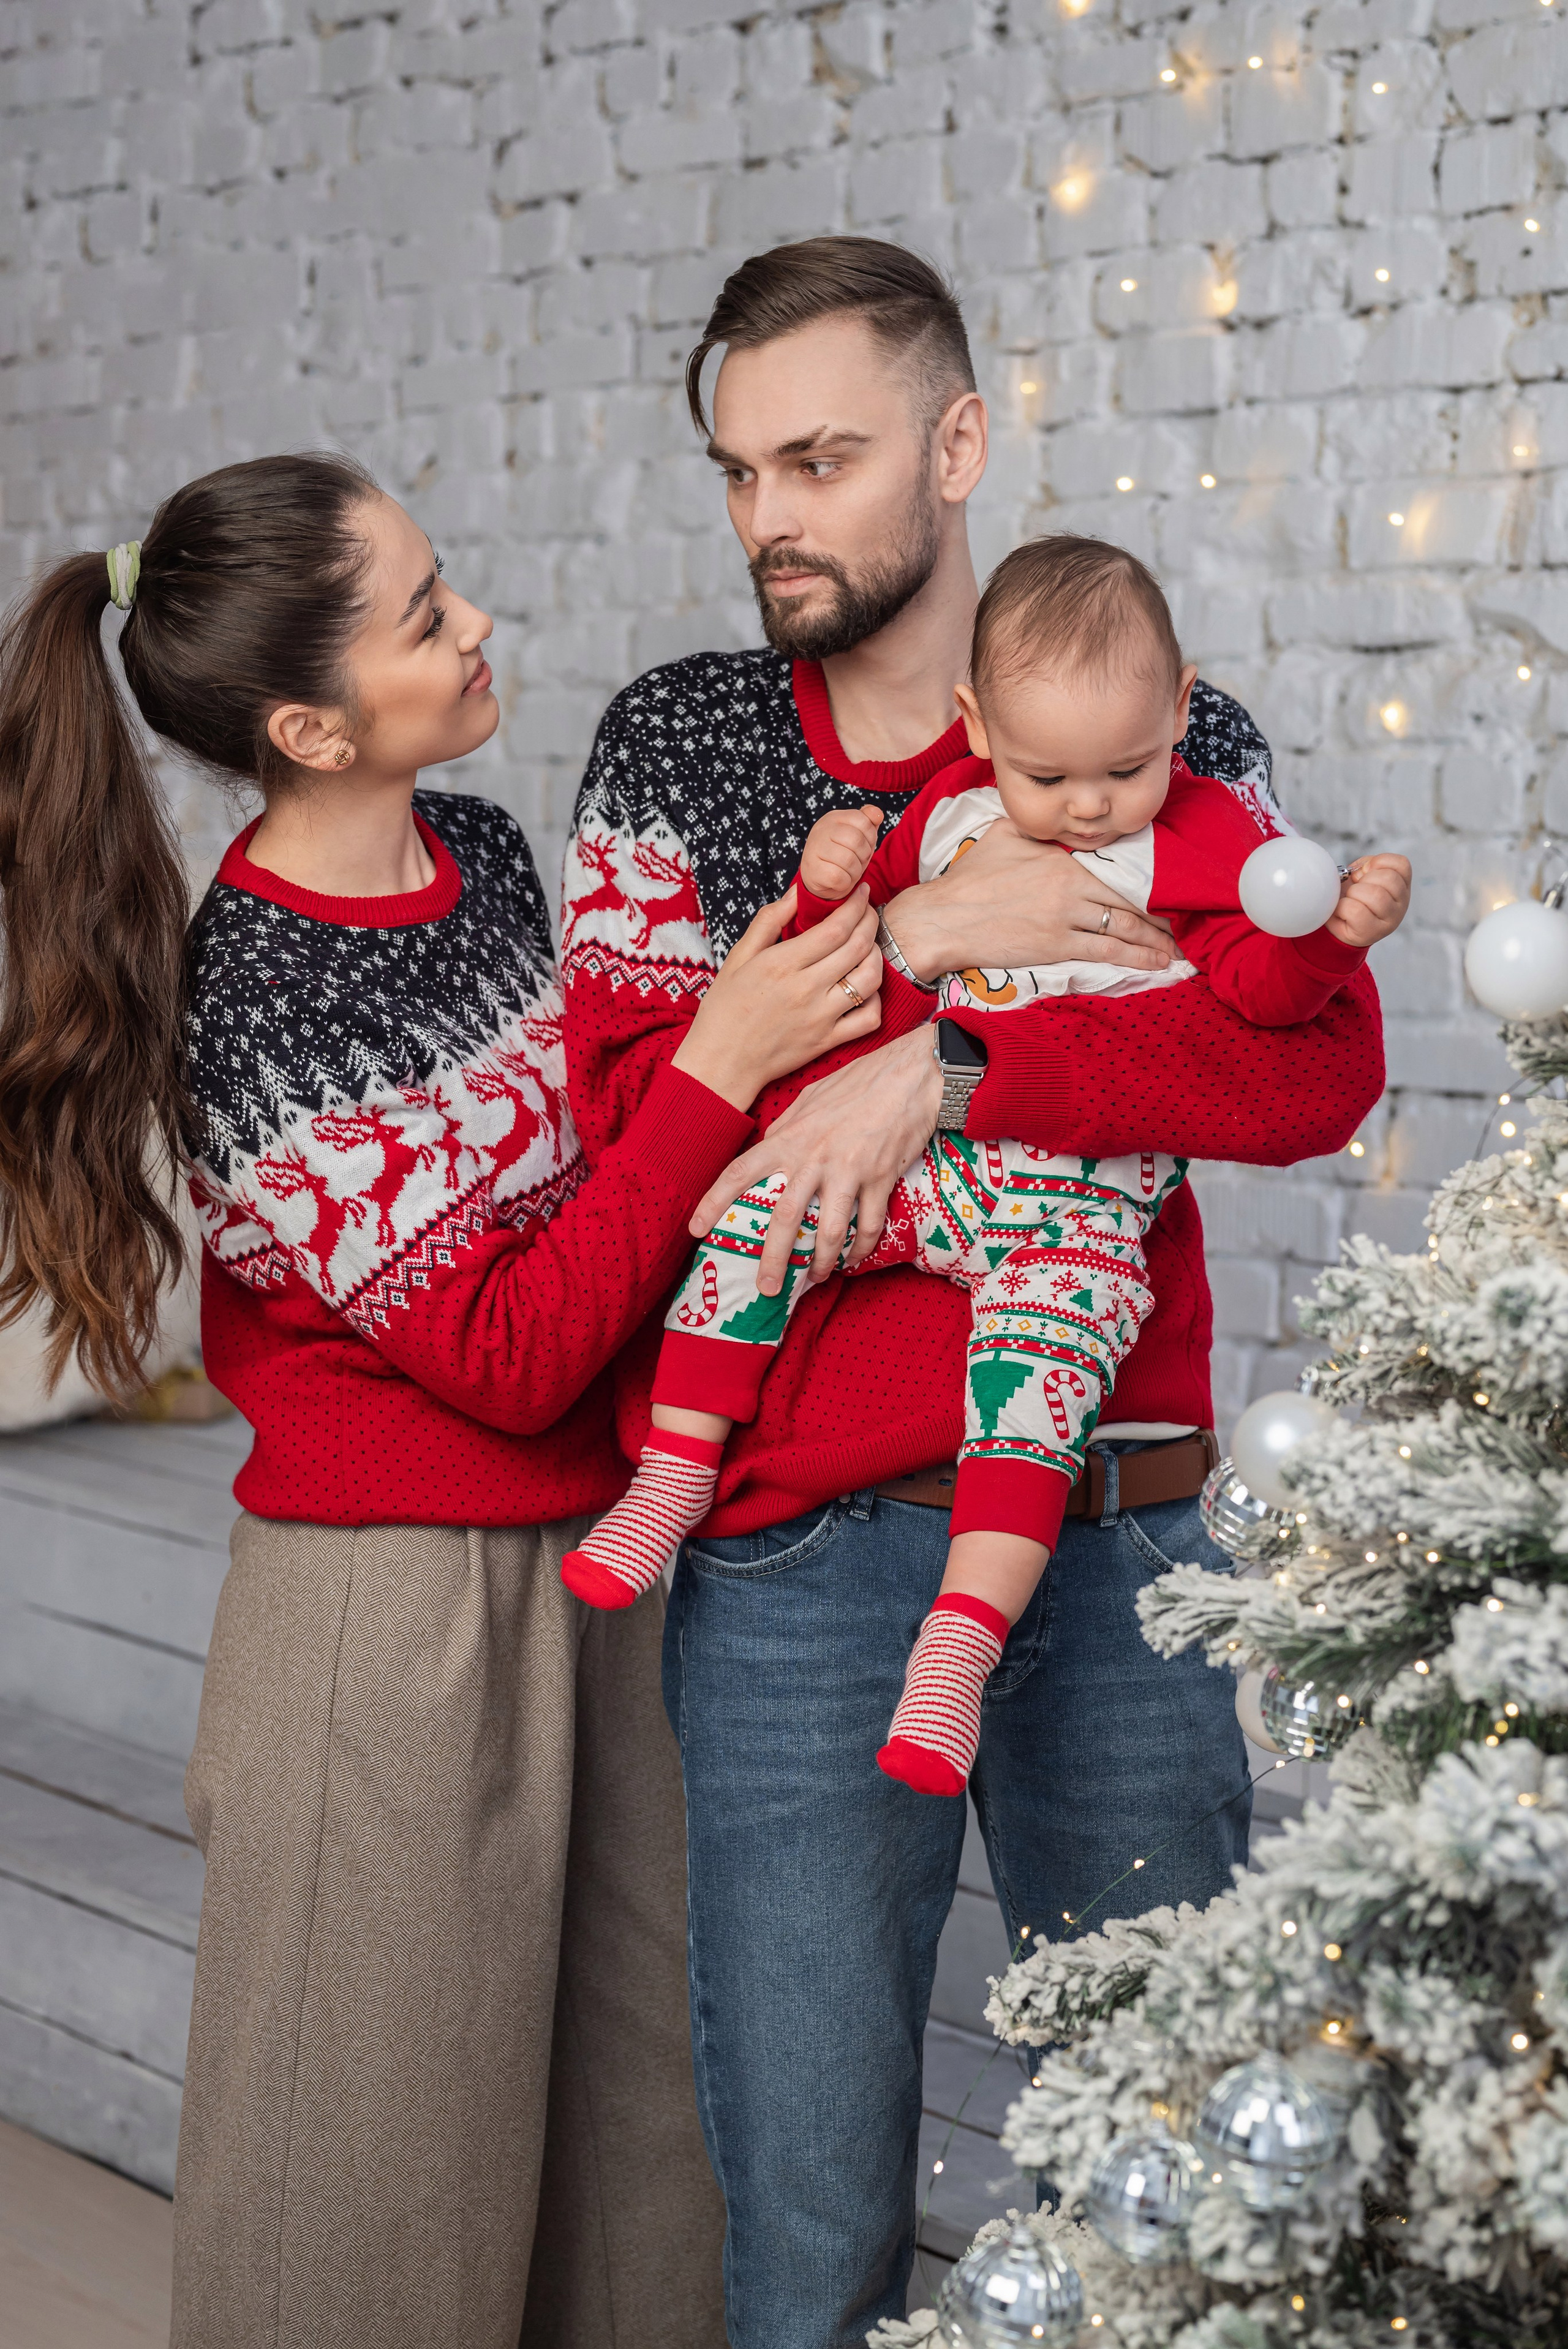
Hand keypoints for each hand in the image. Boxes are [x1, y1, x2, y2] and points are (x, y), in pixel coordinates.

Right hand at [671, 886, 882, 1110]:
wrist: (720, 1063)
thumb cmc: (725, 1009)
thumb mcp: (738, 958)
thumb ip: (769, 921)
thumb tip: (797, 892)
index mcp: (781, 964)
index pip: (835, 927)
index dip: (855, 905)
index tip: (860, 892)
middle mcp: (805, 989)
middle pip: (857, 947)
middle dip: (870, 921)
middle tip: (868, 911)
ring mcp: (820, 1017)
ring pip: (869, 979)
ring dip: (876, 957)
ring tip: (868, 946)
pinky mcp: (828, 1041)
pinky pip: (868, 1019)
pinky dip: (875, 1000)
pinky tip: (865, 989)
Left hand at [688, 1026, 940, 1292]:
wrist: (911, 1074)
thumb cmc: (860, 1082)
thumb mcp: (811, 1097)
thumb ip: (786, 1127)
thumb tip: (768, 1144)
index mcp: (788, 1136)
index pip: (740, 1172)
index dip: (714, 1202)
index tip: (696, 1229)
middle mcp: (812, 1157)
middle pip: (782, 1217)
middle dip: (771, 1259)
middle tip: (765, 1288)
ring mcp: (847, 1170)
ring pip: (827, 1231)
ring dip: (821, 1262)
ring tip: (815, 1278)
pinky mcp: (880, 1179)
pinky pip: (868, 1226)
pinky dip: (860, 1249)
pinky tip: (854, 1259)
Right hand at [799, 806, 882, 901]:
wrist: (819, 879)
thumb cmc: (842, 855)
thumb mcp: (858, 836)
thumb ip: (868, 821)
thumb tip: (878, 815)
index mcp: (834, 818)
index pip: (863, 821)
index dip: (871, 837)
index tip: (864, 846)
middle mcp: (821, 830)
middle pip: (856, 840)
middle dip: (863, 856)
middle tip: (857, 862)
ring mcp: (814, 849)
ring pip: (849, 860)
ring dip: (855, 872)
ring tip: (848, 872)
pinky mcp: (813, 870)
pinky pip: (839, 877)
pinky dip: (845, 883)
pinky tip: (839, 881)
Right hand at [881, 818, 1175, 981]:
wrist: (944, 918)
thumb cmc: (970, 877)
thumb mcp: (1004, 834)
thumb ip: (1039, 828)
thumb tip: (1057, 820)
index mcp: (1061, 856)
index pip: (1116, 864)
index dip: (1147, 875)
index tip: (1168, 881)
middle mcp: (1071, 885)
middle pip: (1129, 896)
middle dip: (1161, 909)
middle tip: (1186, 916)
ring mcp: (1066, 917)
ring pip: (1124, 925)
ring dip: (1156, 937)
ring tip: (1177, 944)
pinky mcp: (1057, 946)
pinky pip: (1108, 951)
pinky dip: (1137, 956)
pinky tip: (1158, 962)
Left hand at [1326, 853, 1411, 949]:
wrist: (1340, 926)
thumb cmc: (1353, 898)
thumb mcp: (1362, 876)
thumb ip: (1366, 866)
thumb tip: (1361, 870)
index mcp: (1402, 885)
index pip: (1402, 864)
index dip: (1379, 861)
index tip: (1365, 871)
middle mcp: (1402, 903)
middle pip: (1388, 878)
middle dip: (1364, 879)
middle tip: (1356, 889)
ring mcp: (1390, 919)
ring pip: (1375, 894)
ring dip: (1353, 893)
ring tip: (1350, 900)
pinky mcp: (1373, 931)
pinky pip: (1356, 910)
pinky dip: (1343, 907)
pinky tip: (1343, 912)